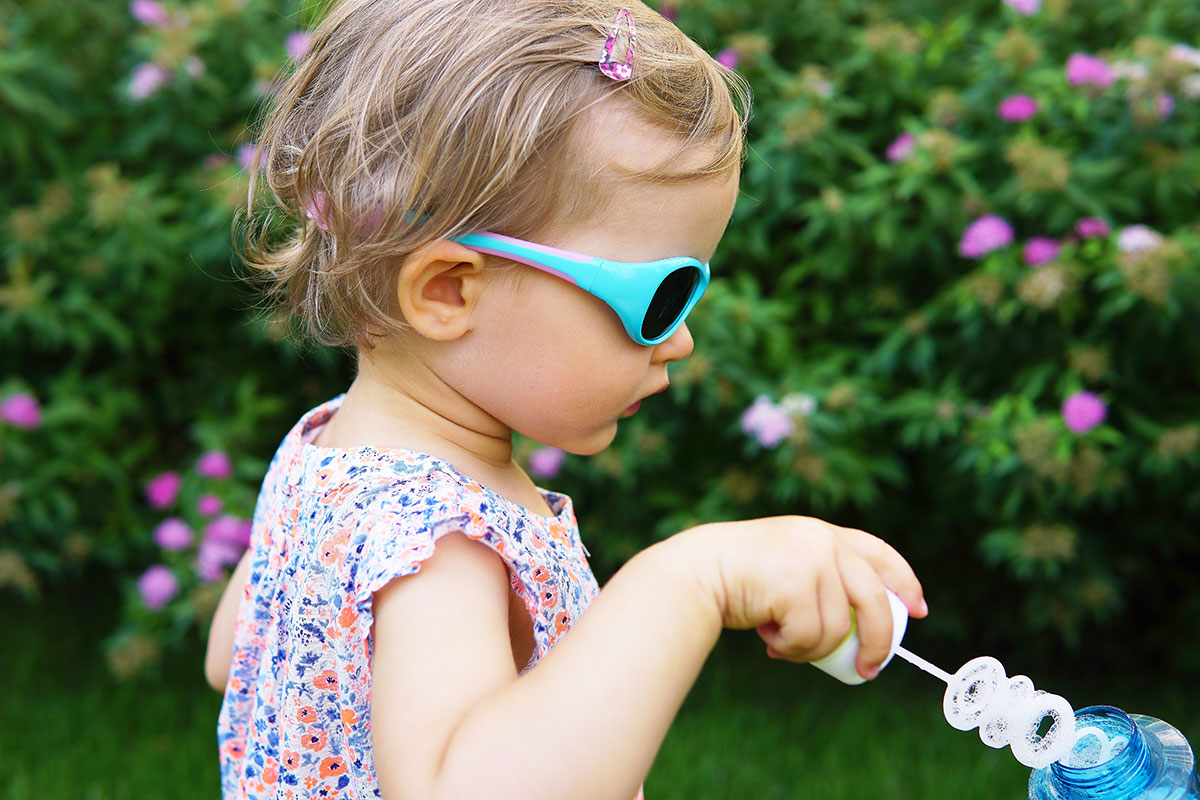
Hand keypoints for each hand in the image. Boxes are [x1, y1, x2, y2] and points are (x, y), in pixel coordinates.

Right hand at [675, 516, 926, 679]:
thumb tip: (858, 635)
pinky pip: (810, 637)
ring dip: (809, 648)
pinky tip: (766, 635)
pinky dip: (791, 648)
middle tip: (869, 669)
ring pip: (837, 629)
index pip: (879, 553)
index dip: (904, 582)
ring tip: (779, 639)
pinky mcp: (796, 585)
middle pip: (875, 600)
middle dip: (878, 642)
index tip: (918, 609)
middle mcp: (824, 541)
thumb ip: (821, 583)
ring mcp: (812, 561)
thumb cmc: (738, 577)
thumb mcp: (788, 567)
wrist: (698, 571)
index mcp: (824, 533)